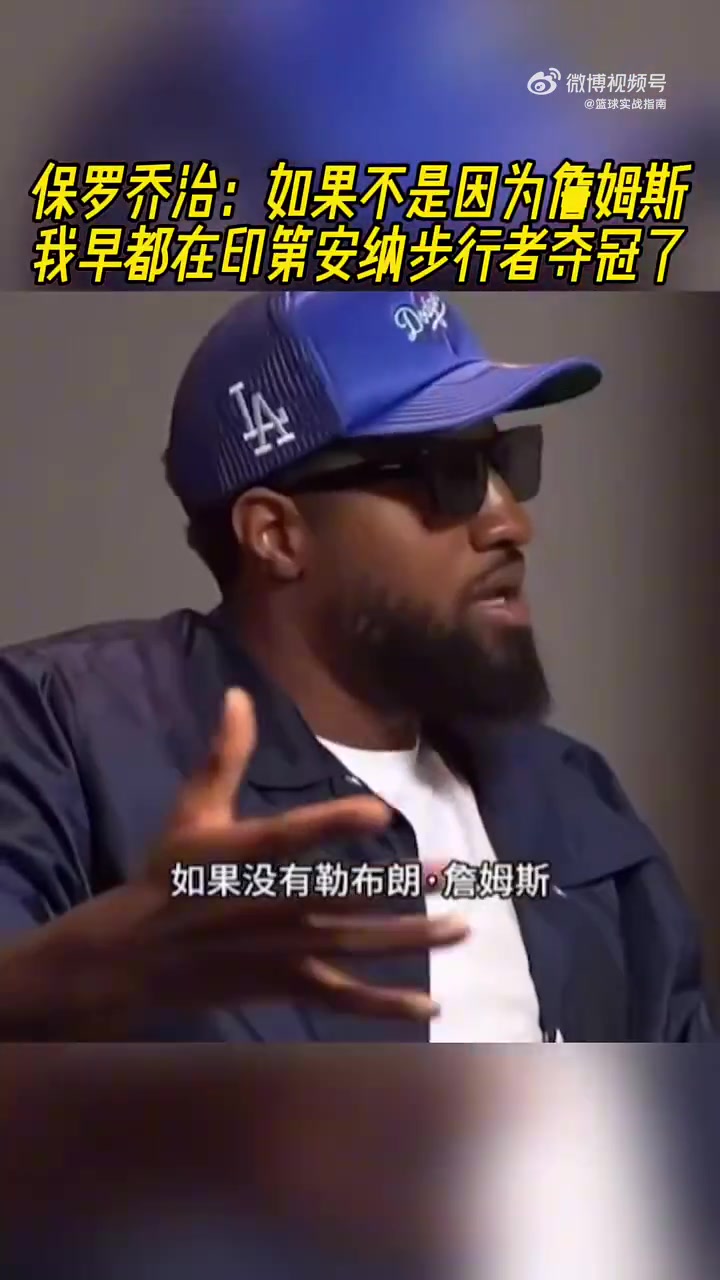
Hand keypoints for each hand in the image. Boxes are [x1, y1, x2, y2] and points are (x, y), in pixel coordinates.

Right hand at [0, 690, 466, 1038]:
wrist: (133, 958)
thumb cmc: (168, 876)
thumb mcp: (191, 811)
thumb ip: (223, 756)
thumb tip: (239, 694)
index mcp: (242, 858)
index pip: (291, 839)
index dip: (334, 824)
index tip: (381, 809)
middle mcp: (268, 906)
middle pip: (343, 896)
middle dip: (402, 885)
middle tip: (455, 873)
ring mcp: (283, 949)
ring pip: (356, 946)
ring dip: (411, 939)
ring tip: (463, 928)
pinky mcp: (287, 982)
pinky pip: (344, 997)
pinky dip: (387, 1006)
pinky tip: (433, 1008)